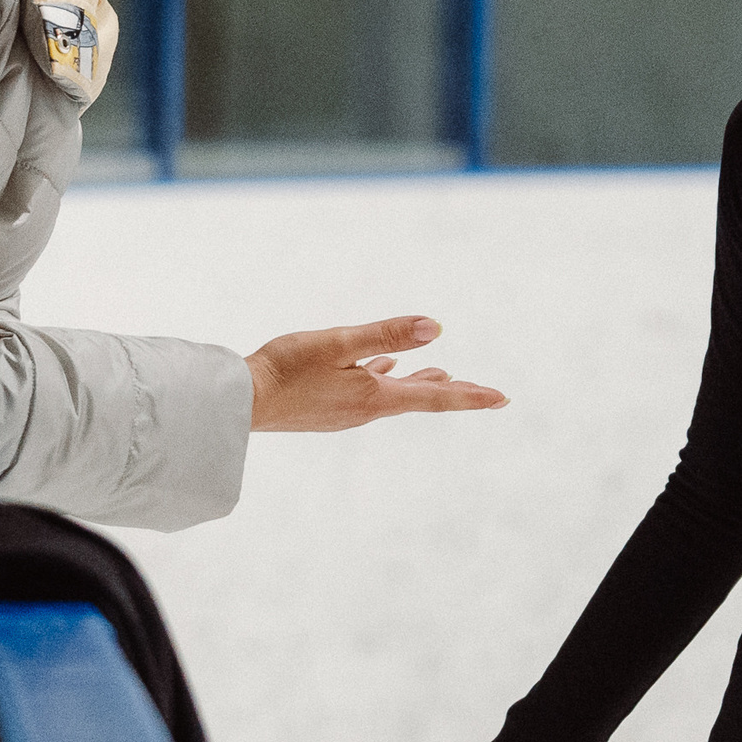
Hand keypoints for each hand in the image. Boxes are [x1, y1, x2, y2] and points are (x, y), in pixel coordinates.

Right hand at [246, 316, 506, 431]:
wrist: (239, 403)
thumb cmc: (284, 370)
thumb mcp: (338, 343)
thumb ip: (385, 335)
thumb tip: (435, 329)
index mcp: (373, 397)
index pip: (434, 397)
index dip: (471, 396)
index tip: (503, 398)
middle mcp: (364, 410)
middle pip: (418, 399)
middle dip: (451, 393)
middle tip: (485, 394)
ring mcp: (345, 412)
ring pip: (392, 395)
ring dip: (419, 385)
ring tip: (443, 377)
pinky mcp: (326, 409)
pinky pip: (366, 393)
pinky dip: (383, 381)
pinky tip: (379, 372)